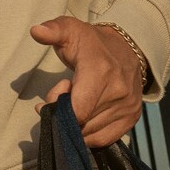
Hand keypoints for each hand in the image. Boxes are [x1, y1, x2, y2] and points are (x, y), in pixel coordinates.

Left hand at [30, 17, 146, 147]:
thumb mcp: (70, 30)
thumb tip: (37, 31)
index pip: (77, 110)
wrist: (128, 49)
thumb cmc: (91, 43)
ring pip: (89, 133)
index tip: (57, 90)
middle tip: (66, 95)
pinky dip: (88, 133)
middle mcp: (118, 91)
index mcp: (100, 71)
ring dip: (77, 123)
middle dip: (65, 113)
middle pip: (80, 123)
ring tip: (78, 102)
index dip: (59, 107)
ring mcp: (127, 107)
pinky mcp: (132, 118)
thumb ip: (53, 30)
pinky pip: (103, 139)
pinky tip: (84, 117)